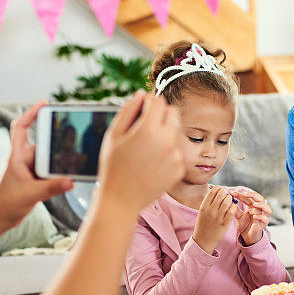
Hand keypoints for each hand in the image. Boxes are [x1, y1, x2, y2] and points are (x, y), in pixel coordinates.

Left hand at [0, 101, 74, 228]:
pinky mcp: (37, 179)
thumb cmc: (6, 204)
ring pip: (50, 158)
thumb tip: (70, 181)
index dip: (31, 113)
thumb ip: (51, 188)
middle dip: (57, 142)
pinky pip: (52, 171)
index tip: (45, 103)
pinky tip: (72, 176)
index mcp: (17, 156)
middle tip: (73, 139)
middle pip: (43, 143)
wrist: (0, 218)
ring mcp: (31, 169)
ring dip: (61, 160)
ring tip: (76, 161)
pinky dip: (61, 172)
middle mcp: (24, 160)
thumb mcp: (30, 195)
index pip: (20, 127)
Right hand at [97, 92, 184, 211]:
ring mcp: (176, 156)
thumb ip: (128, 111)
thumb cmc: (113, 166)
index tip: (142, 108)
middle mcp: (167, 141)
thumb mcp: (114, 135)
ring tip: (147, 148)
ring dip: (165, 133)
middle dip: (161, 115)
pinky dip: (168, 152)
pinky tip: (152, 163)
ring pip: (176, 132)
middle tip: (145, 127)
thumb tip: (142, 94)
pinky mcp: (180, 168)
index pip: (158, 101)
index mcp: (148, 130)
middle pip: (173, 113)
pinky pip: (177, 151)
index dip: (149, 101)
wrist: (122, 200)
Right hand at [192, 186, 237, 254]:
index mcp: (204, 207)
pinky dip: (234, 207)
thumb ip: (208, 202)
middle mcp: (210, 211)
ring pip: (227, 202)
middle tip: (227, 194)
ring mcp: (218, 217)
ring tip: (230, 200)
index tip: (221, 189)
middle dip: (225, 192)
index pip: (212, 192)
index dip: (218, 188)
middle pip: (221, 194)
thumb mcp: (202, 212)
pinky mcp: (224, 224)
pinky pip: (232, 211)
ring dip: (230, 199)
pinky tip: (233, 207)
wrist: (203, 240)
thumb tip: (217, 191)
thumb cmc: (203, 224)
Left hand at [229, 187, 271, 245]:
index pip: (248, 197)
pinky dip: (261, 216)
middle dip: (253, 195)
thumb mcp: (239, 216)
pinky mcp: (264, 224)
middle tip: (244, 193)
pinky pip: (266, 219)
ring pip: (267, 208)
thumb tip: (228, 201)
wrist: (248, 236)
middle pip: (260, 198)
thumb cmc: (245, 224)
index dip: (240, 194)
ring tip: (253, 205)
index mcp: (253, 205)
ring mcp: (263, 216)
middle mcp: (259, 209)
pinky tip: (254, 216)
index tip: (231, 192)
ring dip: (260, 205)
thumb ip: (235, 209)